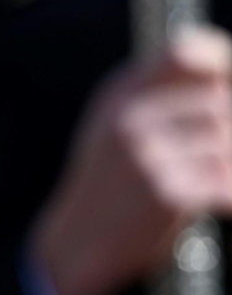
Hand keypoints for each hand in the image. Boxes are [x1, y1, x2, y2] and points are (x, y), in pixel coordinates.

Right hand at [31, 27, 231, 294]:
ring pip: (225, 143)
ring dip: (229, 166)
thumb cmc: (110, 182)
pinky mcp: (164, 192)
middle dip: (230, 129)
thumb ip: (156, 96)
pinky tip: (220, 206)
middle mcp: (129, 116)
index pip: (183, 52)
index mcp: (119, 94)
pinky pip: (225, 184)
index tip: (228, 81)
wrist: (78, 242)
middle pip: (217, 101)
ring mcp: (145, 153)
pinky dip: (230, 197)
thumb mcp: (116, 125)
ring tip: (215, 181)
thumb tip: (219, 76)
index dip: (220, 60)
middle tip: (219, 153)